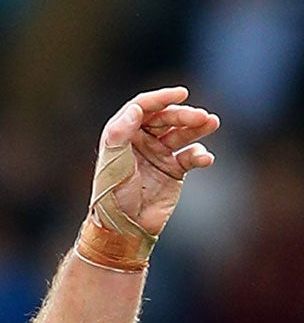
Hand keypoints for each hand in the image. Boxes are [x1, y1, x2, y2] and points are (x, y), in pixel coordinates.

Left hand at [90, 86, 218, 243]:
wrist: (123, 229)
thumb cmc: (112, 196)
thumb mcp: (113, 163)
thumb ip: (120, 134)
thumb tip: (135, 108)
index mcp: (123, 135)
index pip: (143, 108)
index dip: (161, 98)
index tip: (182, 93)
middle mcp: (141, 142)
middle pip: (166, 118)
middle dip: (184, 115)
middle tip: (202, 117)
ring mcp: (159, 154)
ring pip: (182, 133)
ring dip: (197, 127)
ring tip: (211, 123)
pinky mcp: (174, 170)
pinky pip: (191, 156)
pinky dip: (200, 155)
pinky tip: (205, 159)